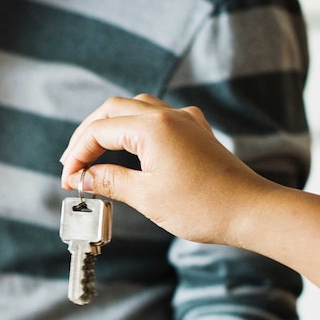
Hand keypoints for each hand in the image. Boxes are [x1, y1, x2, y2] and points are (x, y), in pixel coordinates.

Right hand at [59, 94, 275, 246]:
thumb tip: (84, 177)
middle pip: (112, 110)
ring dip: (110, 127)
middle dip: (87, 135)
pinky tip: (130, 147)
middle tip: (72, 164)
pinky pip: (157, 117)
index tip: (69, 181)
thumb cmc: (202, 206)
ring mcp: (185, 121)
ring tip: (94, 153)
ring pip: (134, 109)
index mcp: (152, 127)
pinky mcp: (195, 132)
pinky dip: (134, 128)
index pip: (99, 131)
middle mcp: (168, 115)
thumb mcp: (147, 197)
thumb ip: (110, 181)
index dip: (78, 155)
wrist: (251, 211)